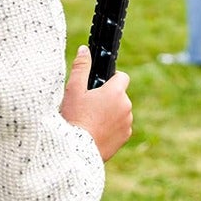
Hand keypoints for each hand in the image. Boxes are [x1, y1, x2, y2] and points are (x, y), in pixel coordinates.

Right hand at [60, 46, 132, 160]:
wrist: (76, 150)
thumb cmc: (74, 118)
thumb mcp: (73, 89)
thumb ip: (81, 67)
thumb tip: (84, 50)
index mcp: (115, 92)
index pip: (122, 76)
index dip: (112, 78)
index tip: (100, 84)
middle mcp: (126, 106)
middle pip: (121, 94)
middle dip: (109, 96)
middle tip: (90, 104)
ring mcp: (127, 123)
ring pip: (121, 111)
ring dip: (112, 111)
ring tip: (92, 119)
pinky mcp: (125, 137)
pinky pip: (121, 126)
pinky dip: (112, 126)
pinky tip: (97, 130)